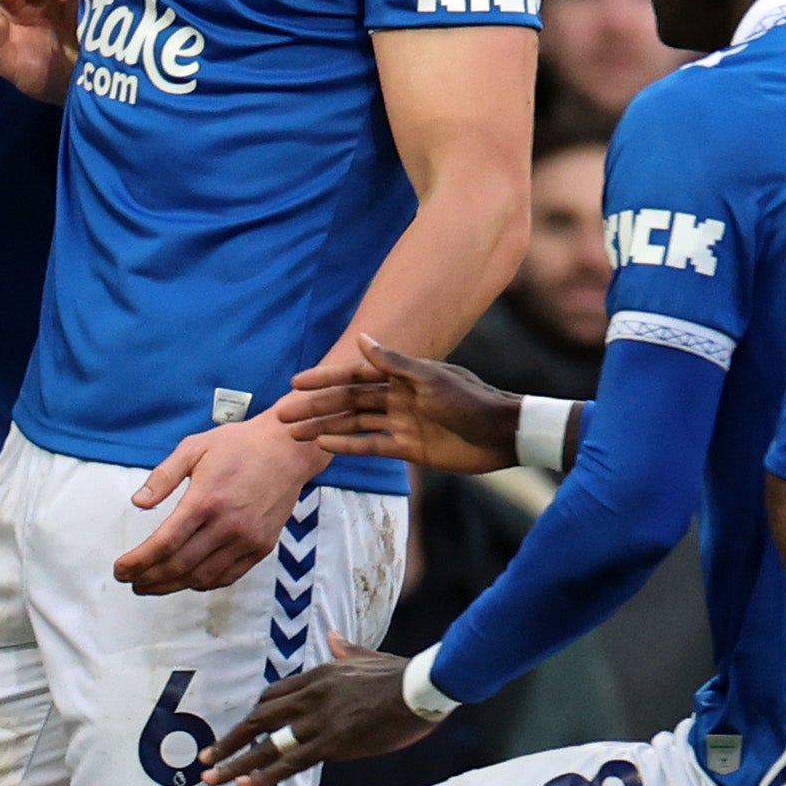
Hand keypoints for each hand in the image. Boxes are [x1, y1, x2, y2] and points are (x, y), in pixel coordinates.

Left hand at [115, 411, 329, 595]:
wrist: (288, 449)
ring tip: (150, 585)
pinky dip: (203, 583)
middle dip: (148, 578)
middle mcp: (226, 525)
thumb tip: (137, 503)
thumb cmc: (238, 445)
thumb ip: (163, 476)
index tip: (120, 569)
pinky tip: (186, 581)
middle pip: (179, 565)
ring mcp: (247, 539)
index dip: (138, 562)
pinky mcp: (262, 547)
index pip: (164, 543)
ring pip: (202, 577)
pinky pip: (227, 576)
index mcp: (205, 500)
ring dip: (172, 586)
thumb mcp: (194, 448)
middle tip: (130, 581)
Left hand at [203, 636, 430, 785]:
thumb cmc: (403, 675)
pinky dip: (264, 774)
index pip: (273, 696)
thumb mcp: (368, 657)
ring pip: (266, 743)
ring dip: (234, 762)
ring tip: (210, 779)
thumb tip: (334, 638)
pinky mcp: (332, 742)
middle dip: (230, 740)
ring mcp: (318, 720)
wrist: (423, 687)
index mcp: (318, 675)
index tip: (243, 731)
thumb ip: (346, 650)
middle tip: (206, 758)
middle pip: (258, 718)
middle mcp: (309, 696)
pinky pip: (290, 761)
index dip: (255, 716)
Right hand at [281, 334, 518, 472]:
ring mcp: (402, 422)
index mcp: (402, 376)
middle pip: (348, 403)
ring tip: (296, 434)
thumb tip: (362, 338)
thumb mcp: (431, 378)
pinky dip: (349, 446)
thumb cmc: (471, 400)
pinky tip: (325, 447)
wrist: (502, 434)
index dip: (325, 379)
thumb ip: (394, 362)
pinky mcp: (410, 447)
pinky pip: (372, 446)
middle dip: (316, 408)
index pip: (354, 375)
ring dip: (326, 428)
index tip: (295, 383)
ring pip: (355, 424)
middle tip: (283, 416)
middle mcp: (397, 397)